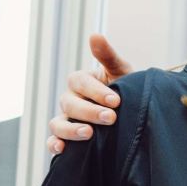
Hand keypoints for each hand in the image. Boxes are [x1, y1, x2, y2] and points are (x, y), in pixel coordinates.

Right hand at [46, 34, 132, 153]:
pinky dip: (54, 145)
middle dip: (90, 111)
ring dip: (71, 129)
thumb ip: (108, 55)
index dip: (96, 91)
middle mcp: (70, 99)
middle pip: (70, 104)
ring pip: (58, 123)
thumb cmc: (125, 87)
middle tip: (111, 118)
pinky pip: (54, 141)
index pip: (81, 83)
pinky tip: (63, 150)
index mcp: (80, 81)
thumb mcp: (121, 71)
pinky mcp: (67, 137)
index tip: (116, 100)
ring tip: (89, 134)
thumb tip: (95, 35)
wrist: (132, 111)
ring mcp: (66, 118)